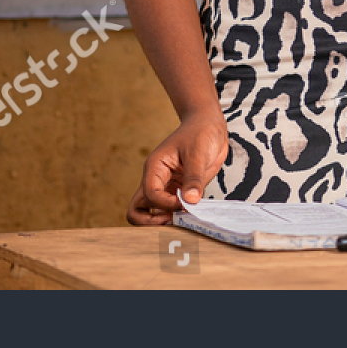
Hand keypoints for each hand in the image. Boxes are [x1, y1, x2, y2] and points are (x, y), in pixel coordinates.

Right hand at [127, 109, 228, 224]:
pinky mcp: (179, 191)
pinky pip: (171, 210)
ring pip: (150, 213)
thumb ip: (194, 178)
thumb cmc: (200, 132)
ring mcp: (166, 187)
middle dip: (151, 222)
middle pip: (137, 210)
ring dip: (163, 222)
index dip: (167, 204)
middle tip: (173, 221)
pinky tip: (192, 215)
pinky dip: (177, 217)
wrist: (208, 125)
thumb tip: (190, 201)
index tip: (186, 202)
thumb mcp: (197, 153)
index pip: (150, 195)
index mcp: (155, 168)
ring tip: (182, 221)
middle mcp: (156, 180)